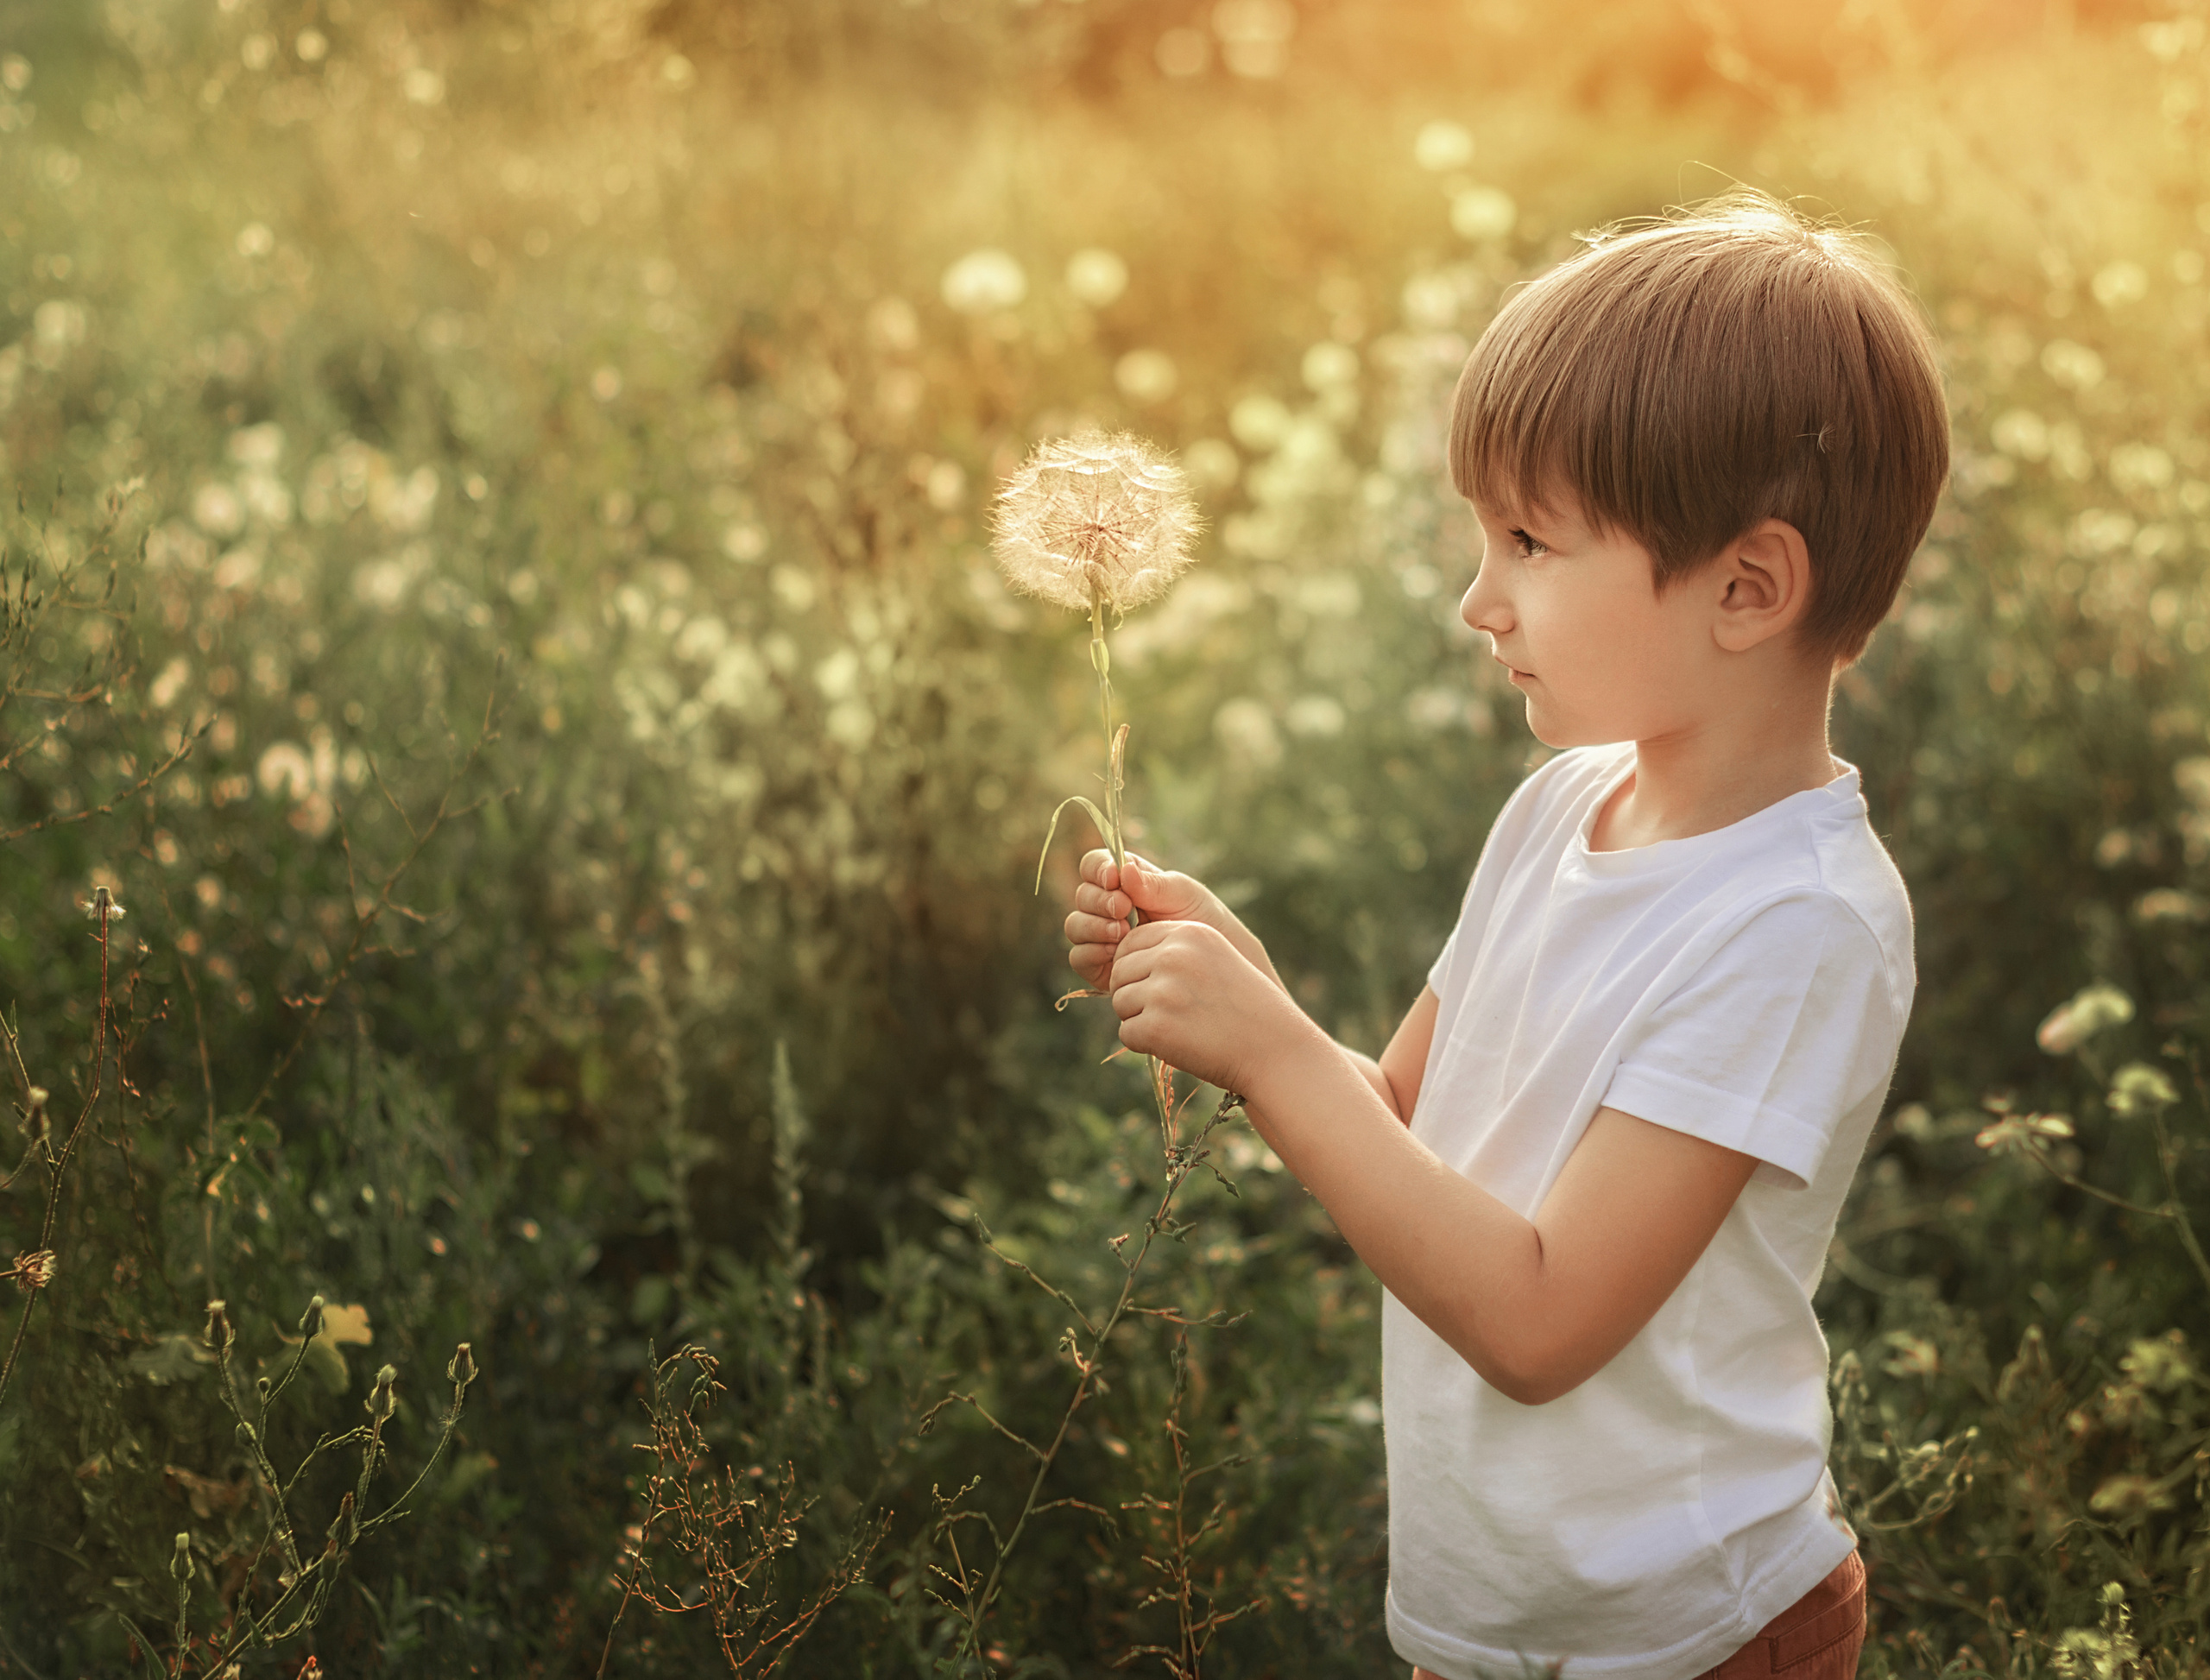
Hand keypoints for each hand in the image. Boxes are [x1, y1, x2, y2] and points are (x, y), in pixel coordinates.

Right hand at [1062, 850, 1231, 991]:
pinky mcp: (1100, 966)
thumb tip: (1123, 870)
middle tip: (1125, 909)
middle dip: (1100, 901)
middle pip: (1082, 895)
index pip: (1093, 865)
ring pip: (1075, 926)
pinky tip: (1118, 952)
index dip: (1097, 869)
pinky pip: (1079, 957)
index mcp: (1124, 880)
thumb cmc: (1201, 920)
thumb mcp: (1182, 894)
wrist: (1212, 963)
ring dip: (1095, 926)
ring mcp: (1101, 937)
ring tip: (1124, 932)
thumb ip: (1152, 883)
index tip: (1114, 879)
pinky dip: (1093, 952)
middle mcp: (1107, 907)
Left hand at [1105, 919, 1311, 1094]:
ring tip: (1179, 1028)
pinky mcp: (1156, 1027)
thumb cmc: (1247, 1008)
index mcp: (1189, 932)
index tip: (1159, 988)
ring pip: (1119, 1002)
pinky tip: (1178, 1045)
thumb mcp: (1216, 959)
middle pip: (1119, 972)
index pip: (1131, 942)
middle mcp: (1173, 956)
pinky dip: (1146, 1044)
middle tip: (1168, 1014)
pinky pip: (1127, 1033)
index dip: (1137, 968)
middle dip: (1134, 994)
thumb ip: (1175, 950)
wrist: (1276, 1050)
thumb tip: (1122, 959)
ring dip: (1140, 1019)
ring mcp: (1163, 991)